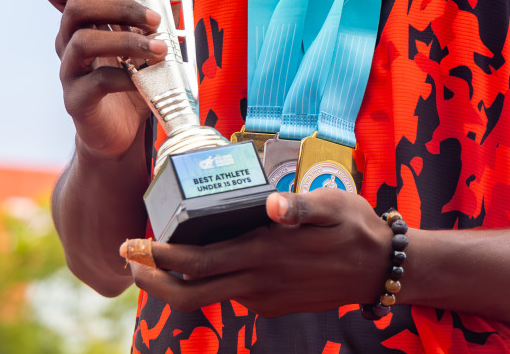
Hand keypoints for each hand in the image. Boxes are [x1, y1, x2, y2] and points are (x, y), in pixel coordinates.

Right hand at [44, 0, 207, 161]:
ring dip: (126, 40)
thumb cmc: (134, 70)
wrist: (123, 130)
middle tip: (155, 17)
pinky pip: (95, 82)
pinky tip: (145, 79)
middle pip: (75, 7)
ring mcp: (71, 70)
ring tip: (160, 48)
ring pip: (83, 42)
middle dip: (118, 7)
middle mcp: (69, 40)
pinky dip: (125, 78)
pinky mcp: (78, 100)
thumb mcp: (152, 26)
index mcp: (82, 19)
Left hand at [122, 190, 393, 317]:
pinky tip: (204, 260)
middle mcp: (258, 282)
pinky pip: (232, 295)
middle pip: (190, 292)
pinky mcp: (273, 305)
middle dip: (152, 279)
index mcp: (264, 254)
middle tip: (127, 258)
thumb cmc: (355, 227)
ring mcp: (265, 298)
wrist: (382, 269)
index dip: (160, 257)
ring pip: (208, 296)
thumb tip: (272, 203)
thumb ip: (299, 205)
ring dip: (175, 283)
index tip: (133, 245)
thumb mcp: (332, 205)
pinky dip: (207, 281)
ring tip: (154, 260)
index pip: (198, 261)